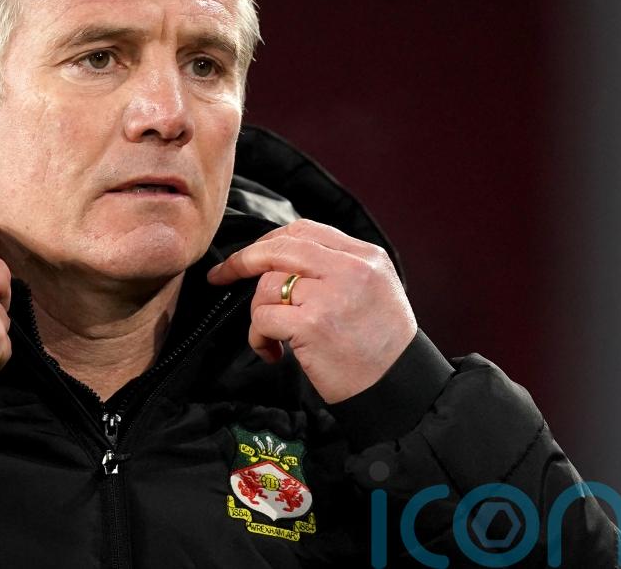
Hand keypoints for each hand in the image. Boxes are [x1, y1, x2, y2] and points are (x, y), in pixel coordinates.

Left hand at [207, 219, 416, 402]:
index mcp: (366, 257)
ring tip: (272, 337)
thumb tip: (283, 259)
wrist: (397, 388)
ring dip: (258, 313)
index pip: (305, 231)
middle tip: (222, 275)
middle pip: (280, 248)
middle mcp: (351, 270)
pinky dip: (258, 337)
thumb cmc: (380, 347)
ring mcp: (331, 295)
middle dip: (243, 260)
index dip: (269, 241)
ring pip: (267, 285)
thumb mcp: (376, 289)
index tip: (248, 255)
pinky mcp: (312, 325)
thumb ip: (338, 267)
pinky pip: (263, 318)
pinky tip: (273, 352)